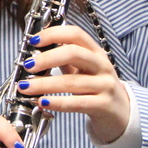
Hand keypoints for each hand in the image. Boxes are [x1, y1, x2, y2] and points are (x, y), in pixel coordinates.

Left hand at [17, 25, 129, 143]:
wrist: (122, 114)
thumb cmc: (97, 88)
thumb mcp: (84, 69)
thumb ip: (64, 59)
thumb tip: (35, 52)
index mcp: (95, 52)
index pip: (75, 34)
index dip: (53, 34)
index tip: (34, 40)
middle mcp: (102, 65)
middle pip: (74, 54)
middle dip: (47, 58)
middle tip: (28, 65)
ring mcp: (105, 85)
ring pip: (72, 81)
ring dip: (45, 84)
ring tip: (26, 87)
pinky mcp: (104, 105)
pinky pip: (78, 103)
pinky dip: (58, 102)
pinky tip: (43, 102)